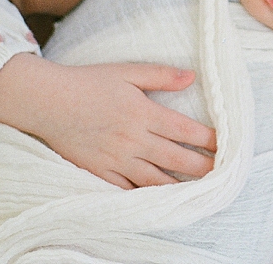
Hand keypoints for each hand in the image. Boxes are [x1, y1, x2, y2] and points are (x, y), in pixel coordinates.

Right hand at [0, 53, 216, 188]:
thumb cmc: (87, 82)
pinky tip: (160, 200)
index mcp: (143, 113)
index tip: (226, 145)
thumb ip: (161, 75)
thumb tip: (192, 77)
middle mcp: (133, 139)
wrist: (45, 101)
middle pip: (176, 160)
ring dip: (179, 187)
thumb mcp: (127, 71)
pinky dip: (145, 196)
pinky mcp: (99, 172)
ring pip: (155, 180)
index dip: (209, 139)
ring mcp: (115, 159)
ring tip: (199, 191)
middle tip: (222, 173)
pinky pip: (127, 189)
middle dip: (203, 168)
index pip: (185, 130)